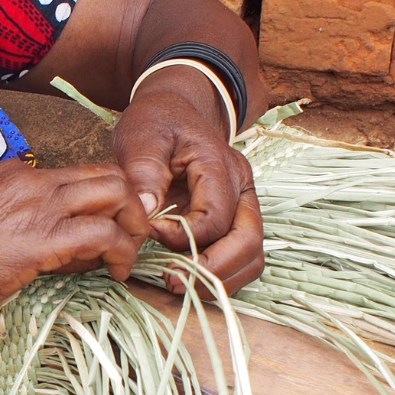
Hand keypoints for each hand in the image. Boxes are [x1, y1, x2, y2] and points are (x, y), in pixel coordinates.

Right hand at [0, 159, 149, 323]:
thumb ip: (16, 223)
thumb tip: (53, 246)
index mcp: (13, 173)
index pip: (79, 174)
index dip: (101, 202)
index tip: (102, 233)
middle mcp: (29, 179)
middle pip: (107, 173)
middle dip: (132, 204)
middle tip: (132, 238)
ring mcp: (36, 205)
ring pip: (115, 193)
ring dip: (134, 225)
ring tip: (127, 256)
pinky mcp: (41, 239)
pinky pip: (102, 234)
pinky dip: (121, 252)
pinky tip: (115, 272)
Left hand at [111, 74, 263, 297]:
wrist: (171, 110)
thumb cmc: (156, 122)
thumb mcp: (142, 136)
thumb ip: (144, 171)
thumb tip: (146, 212)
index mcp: (221, 164)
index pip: (215, 217)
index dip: (182, 235)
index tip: (148, 232)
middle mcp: (241, 187)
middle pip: (248, 242)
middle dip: (212, 270)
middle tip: (172, 281)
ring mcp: (242, 204)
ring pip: (252, 255)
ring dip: (220, 278)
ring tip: (180, 285)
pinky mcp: (233, 217)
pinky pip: (240, 254)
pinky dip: (220, 273)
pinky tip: (189, 276)